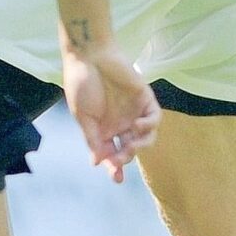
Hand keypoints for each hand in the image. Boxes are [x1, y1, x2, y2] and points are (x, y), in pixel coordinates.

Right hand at [62, 38, 159, 181]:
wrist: (89, 56)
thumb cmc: (81, 84)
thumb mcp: (82, 116)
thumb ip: (92, 139)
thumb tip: (97, 162)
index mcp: (104, 130)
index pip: (112, 154)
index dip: (115, 168)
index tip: (117, 179)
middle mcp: (120, 124)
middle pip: (130, 149)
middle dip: (125, 159)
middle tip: (118, 160)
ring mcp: (133, 112)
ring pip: (145, 137)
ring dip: (140, 146)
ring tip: (130, 146)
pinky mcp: (144, 99)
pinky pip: (154, 118)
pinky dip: (149, 125)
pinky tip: (138, 125)